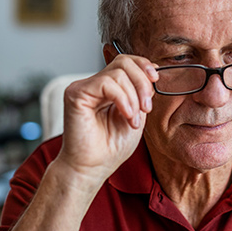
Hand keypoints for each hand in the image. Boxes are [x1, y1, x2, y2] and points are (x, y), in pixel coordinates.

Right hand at [54, 54, 157, 190]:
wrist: (92, 168)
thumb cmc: (111, 148)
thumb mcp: (136, 115)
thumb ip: (140, 93)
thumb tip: (152, 73)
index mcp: (108, 88)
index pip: (126, 62)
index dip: (143, 65)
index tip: (156, 81)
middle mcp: (94, 84)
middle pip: (123, 62)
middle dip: (142, 82)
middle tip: (147, 107)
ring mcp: (83, 87)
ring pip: (117, 73)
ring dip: (133, 97)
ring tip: (133, 120)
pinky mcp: (75, 94)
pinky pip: (106, 83)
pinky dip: (122, 99)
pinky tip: (126, 116)